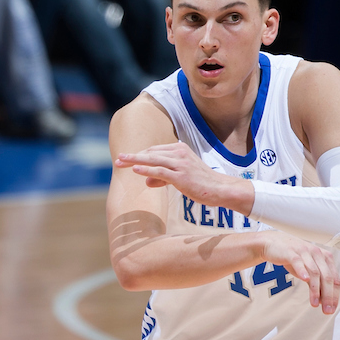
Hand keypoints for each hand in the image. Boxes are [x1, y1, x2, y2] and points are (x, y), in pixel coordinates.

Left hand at [115, 143, 253, 210]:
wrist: (221, 190)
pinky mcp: (181, 175)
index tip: (128, 160)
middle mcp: (180, 154)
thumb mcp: (182, 178)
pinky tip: (135, 170)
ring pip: (153, 159)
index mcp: (181, 150)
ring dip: (134, 161)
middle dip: (133, 156)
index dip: (140, 155)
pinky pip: (160, 171)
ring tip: (120, 162)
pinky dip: (146, 169)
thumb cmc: (203, 184)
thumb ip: (163, 177)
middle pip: (151, 152)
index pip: (155, 150)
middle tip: (118, 159)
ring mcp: (181, 164)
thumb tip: (146, 181)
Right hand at [259, 232, 339, 312]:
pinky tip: (305, 280)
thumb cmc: (294, 257)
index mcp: (325, 258)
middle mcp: (317, 254)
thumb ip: (317, 283)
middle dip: (328, 295)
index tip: (332, 308)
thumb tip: (324, 300)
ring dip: (316, 289)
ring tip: (315, 303)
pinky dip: (303, 271)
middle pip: (327, 277)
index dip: (335, 295)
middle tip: (326, 309)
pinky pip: (298, 262)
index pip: (335, 279)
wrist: (274, 243)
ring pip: (314, 272)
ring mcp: (305, 252)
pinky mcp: (291, 252)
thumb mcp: (308, 269)